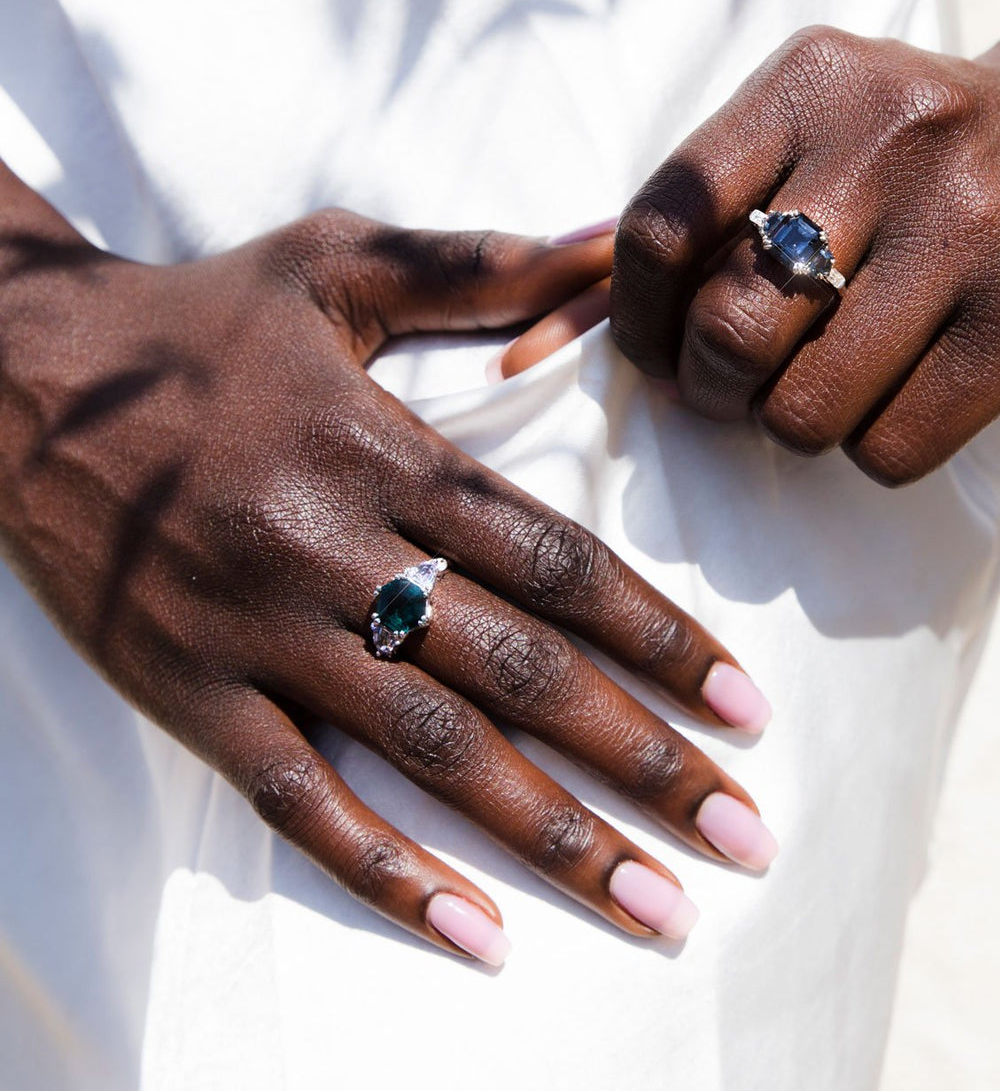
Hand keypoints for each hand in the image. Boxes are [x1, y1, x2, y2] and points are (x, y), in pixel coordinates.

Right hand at [0, 174, 775, 963]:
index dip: (661, 636)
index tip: (746, 706)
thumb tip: (605, 244)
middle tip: (741, 833)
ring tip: (655, 903)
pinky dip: (387, 873)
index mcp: (387, 451)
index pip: (558, 561)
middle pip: (521, 671)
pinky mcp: (187, 692)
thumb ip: (478, 264)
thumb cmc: (199, 320)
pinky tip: (476, 935)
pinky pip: (296, 801)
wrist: (15, 377)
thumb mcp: (338, 264)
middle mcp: (335, 548)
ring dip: (554, 837)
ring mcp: (259, 631)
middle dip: (643, 757)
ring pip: (430, 750)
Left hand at [609, 23, 999, 484]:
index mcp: (810, 81)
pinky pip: (891, 447)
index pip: (662, 227)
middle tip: (732, 389)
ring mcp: (970, 227)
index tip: (660, 349)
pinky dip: (870, 449)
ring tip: (821, 391)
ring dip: (792, 424)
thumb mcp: (822, 122)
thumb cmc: (927, 144)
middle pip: (730, 331)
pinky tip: (895, 402)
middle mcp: (889, 141)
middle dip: (711, 390)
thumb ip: (713, 208)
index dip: (635, 319)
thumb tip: (585, 339)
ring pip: (806, 407)